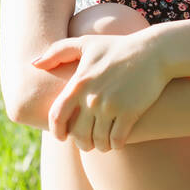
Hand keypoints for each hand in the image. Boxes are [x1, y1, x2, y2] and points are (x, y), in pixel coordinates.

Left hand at [31, 29, 168, 151]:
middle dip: (81, 143)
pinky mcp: (130, 112)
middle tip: (86, 144)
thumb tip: (34, 64)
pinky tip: (117, 142)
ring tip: (103, 145)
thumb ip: (57, 51)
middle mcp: (92, 97)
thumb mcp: (86, 43)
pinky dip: (115, 145)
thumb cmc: (118, 47)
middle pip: (78, 133)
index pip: (57, 115)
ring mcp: (111, 106)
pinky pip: (117, 140)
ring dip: (99, 146)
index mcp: (78, 83)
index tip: (61, 137)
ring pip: (98, 140)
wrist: (154, 52)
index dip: (57, 130)